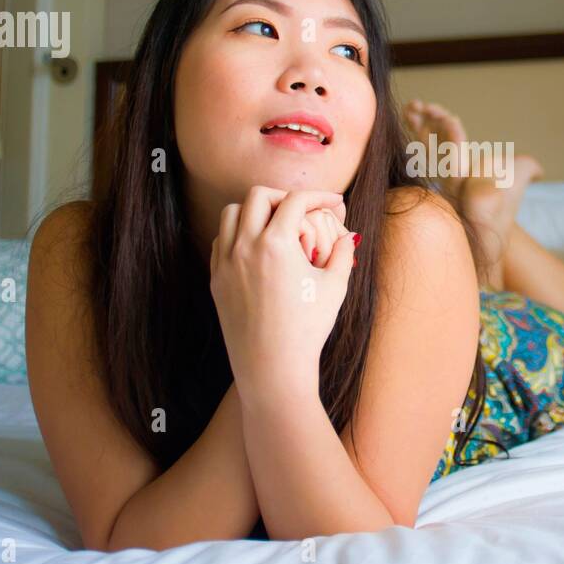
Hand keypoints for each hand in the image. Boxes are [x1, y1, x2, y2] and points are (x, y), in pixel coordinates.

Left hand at [209, 186, 358, 398]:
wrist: (272, 367)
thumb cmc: (307, 329)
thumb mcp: (334, 287)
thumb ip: (342, 254)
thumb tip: (347, 236)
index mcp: (275, 244)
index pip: (295, 200)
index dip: (319, 196)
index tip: (333, 202)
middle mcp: (245, 247)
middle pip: (258, 196)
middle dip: (284, 196)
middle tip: (303, 210)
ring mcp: (226, 262)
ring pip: (232, 213)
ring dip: (255, 210)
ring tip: (276, 224)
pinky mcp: (216, 279)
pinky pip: (221, 240)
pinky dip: (238, 233)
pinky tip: (257, 247)